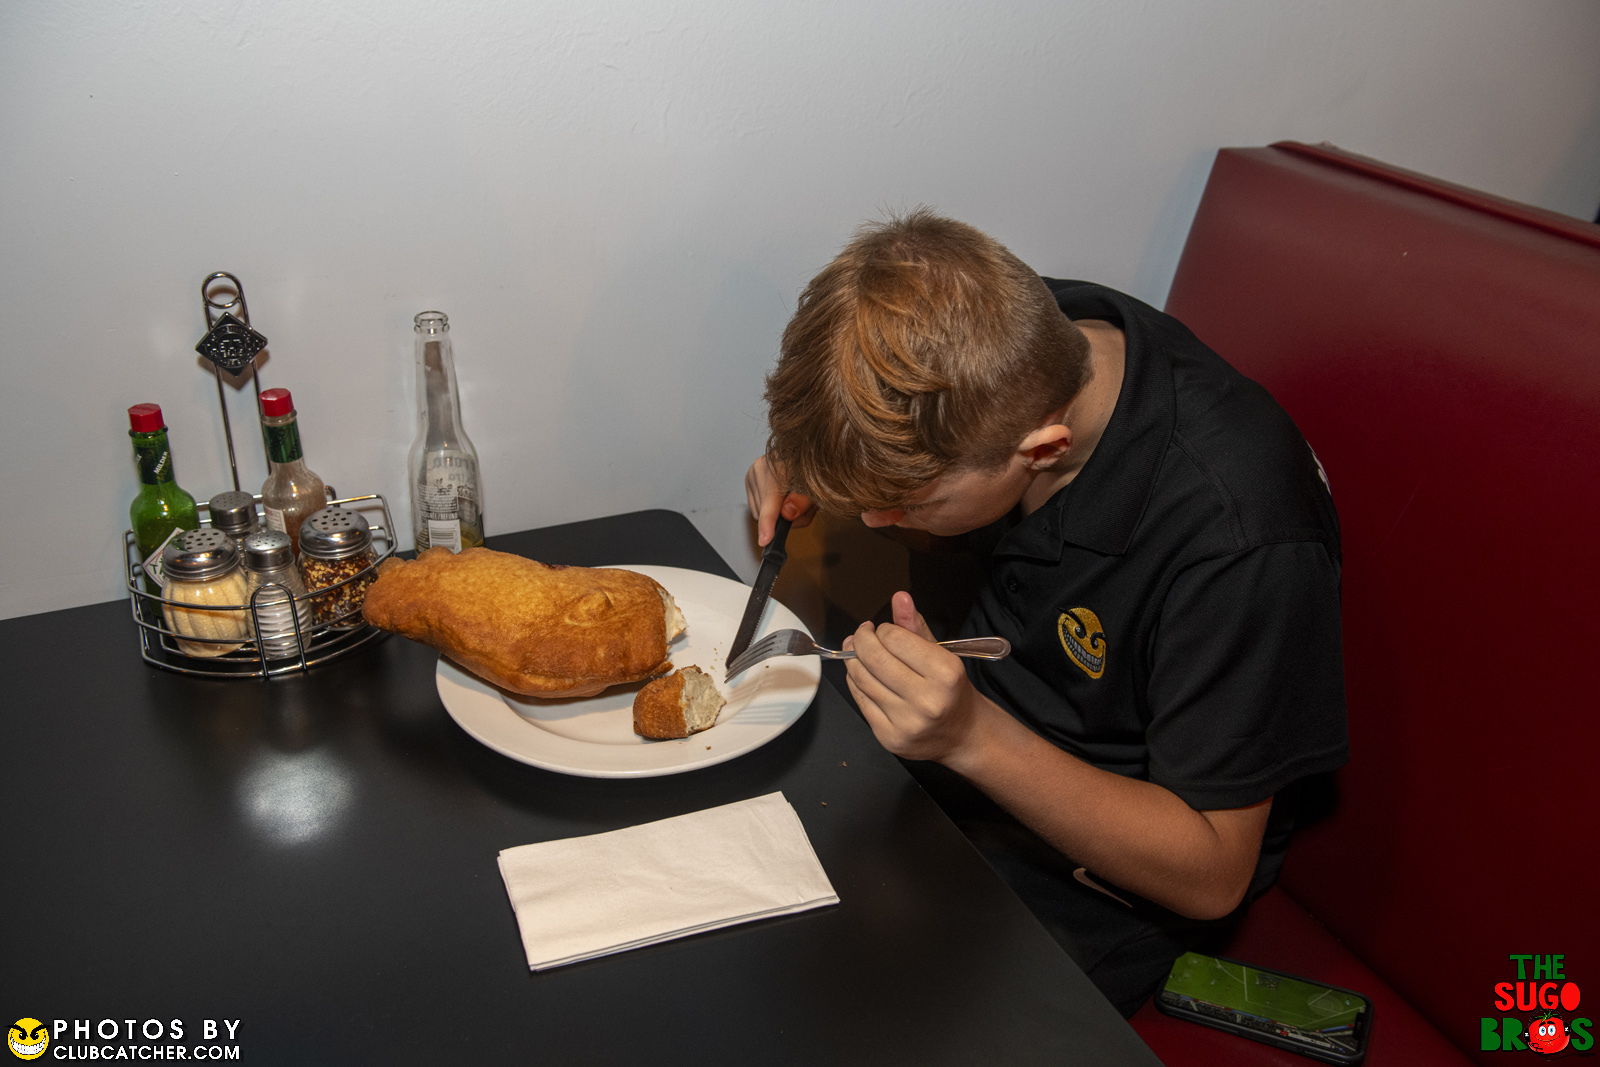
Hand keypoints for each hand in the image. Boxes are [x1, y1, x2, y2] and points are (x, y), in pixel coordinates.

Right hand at [745, 456, 816, 545]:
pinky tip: (784, 496)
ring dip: (779, 514)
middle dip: (785, 517)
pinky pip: (758, 508)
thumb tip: (787, 513)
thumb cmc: (818, 467)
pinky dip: (773, 509)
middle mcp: (760, 466)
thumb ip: (804, 501)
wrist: (811, 452)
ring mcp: (752, 473)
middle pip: (765, 511)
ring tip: (796, 499)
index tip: (765, 539)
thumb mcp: (819, 487)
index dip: (768, 521)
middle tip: (806, 507)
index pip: (770, 499)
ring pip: (759, 512)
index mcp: (778, 463)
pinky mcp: (750, 480)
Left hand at [842, 592, 993, 762]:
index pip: (895, 639)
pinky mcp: (888, 737)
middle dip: (861, 640)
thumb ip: (916, 626)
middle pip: (874, 659)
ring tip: (856, 650)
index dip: (884, 630)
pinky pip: (860, 700)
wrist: (962, 735)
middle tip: (862, 634)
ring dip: (853, 659)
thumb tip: (899, 597)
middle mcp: (927, 700)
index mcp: (945, 674)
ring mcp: (906, 722)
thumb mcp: (942, 655)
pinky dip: (855, 681)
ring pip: (862, 679)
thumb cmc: (951, 691)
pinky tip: (861, 673)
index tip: (884, 630)